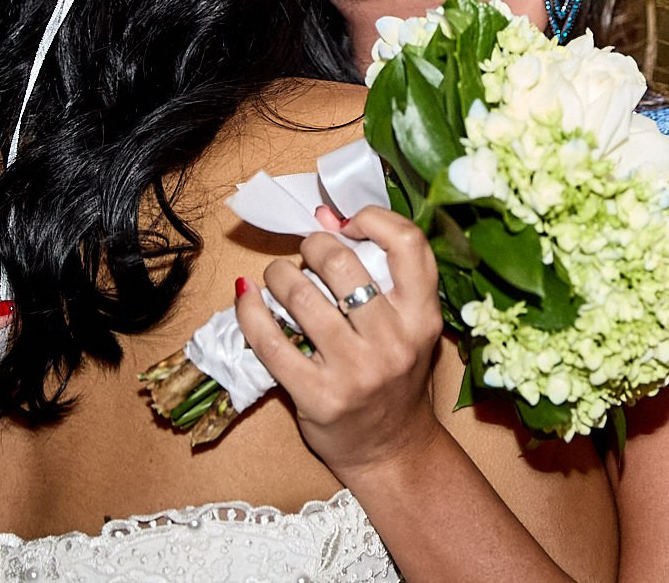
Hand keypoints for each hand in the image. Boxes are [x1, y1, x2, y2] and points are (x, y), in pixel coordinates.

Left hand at [233, 205, 445, 477]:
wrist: (391, 451)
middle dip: (313, 246)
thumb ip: (379, 276)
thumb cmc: (397, 380)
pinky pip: (270, 341)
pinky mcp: (317, 395)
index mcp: (422, 317)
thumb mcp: (408, 327)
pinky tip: (246, 300)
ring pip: (300, 296)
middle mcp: (393, 341)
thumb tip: (325, 216)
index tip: (348, 223)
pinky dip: (249, 312)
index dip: (373, 219)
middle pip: (341, 262)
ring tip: (277, 277)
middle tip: (306, 253)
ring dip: (278, 275)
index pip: (407, 243)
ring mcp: (354, 371)